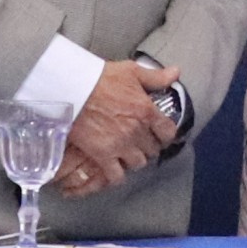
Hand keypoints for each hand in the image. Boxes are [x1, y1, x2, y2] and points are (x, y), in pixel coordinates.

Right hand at [61, 58, 178, 194]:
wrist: (71, 89)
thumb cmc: (99, 78)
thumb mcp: (131, 71)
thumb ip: (155, 77)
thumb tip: (175, 73)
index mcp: (147, 111)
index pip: (168, 132)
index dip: (165, 135)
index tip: (159, 134)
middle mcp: (137, 131)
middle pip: (153, 150)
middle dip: (148, 146)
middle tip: (140, 143)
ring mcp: (120, 145)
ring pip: (138, 163)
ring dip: (134, 159)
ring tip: (127, 154)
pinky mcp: (102, 155)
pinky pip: (116, 175)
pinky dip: (116, 174)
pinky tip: (113, 167)